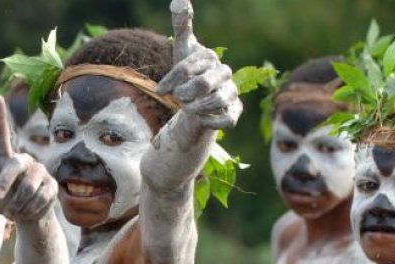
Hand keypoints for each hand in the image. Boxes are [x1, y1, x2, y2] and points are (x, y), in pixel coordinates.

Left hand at [0, 96, 57, 222]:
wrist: (28, 218)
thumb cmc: (5, 203)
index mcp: (6, 159)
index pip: (1, 135)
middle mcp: (24, 161)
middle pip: (14, 165)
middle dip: (4, 183)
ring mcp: (40, 171)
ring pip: (28, 185)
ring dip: (17, 203)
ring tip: (12, 213)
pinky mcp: (52, 184)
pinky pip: (41, 197)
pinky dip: (30, 209)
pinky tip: (27, 213)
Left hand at [154, 0, 241, 129]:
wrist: (197, 102)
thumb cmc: (189, 74)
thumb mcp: (182, 50)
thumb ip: (181, 25)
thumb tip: (179, 0)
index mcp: (211, 58)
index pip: (186, 68)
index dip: (170, 81)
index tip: (159, 90)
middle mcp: (225, 73)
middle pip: (202, 85)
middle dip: (185, 94)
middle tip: (179, 97)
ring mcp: (232, 93)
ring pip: (214, 102)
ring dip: (194, 108)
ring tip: (189, 107)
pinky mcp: (235, 113)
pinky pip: (225, 120)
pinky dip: (209, 121)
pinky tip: (201, 118)